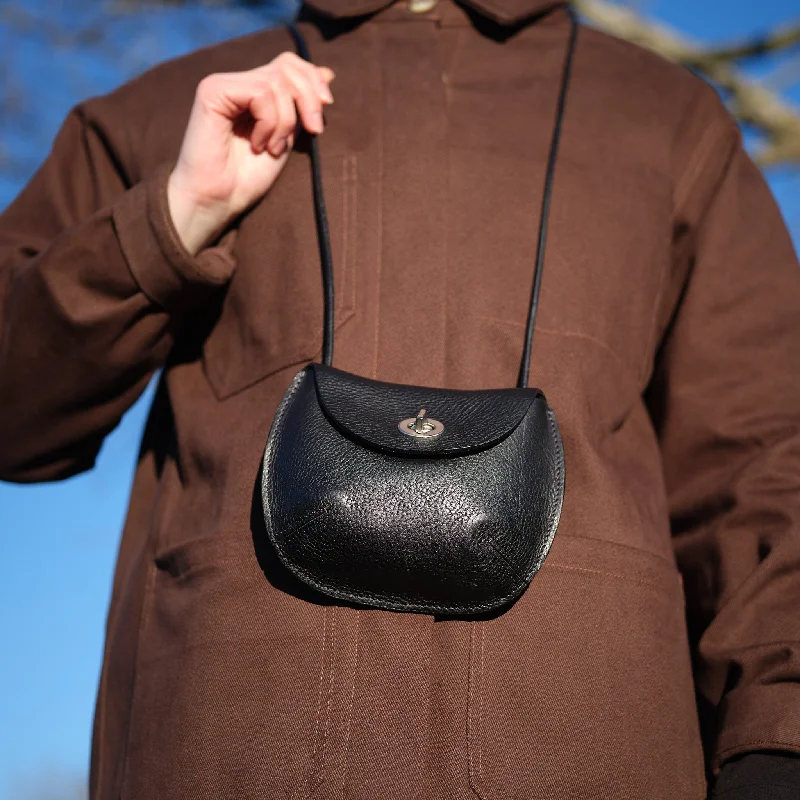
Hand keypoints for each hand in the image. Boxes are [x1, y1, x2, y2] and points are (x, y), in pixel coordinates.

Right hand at [167, 52, 334, 255]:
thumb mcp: (287, 137)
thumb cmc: (249, 177)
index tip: (326, 106)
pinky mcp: (212, 91)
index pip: (289, 64)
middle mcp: (238, 82)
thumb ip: (301, 106)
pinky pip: (260, 93)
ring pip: (276, 82)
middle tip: (313, 130)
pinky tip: (258, 145)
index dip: (312, 80)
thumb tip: (327, 73)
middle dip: (309, 99)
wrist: (219, 201)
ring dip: (285, 121)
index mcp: (255, 91)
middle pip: (287, 67)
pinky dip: (269, 122)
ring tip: (273, 149)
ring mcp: (223, 84)